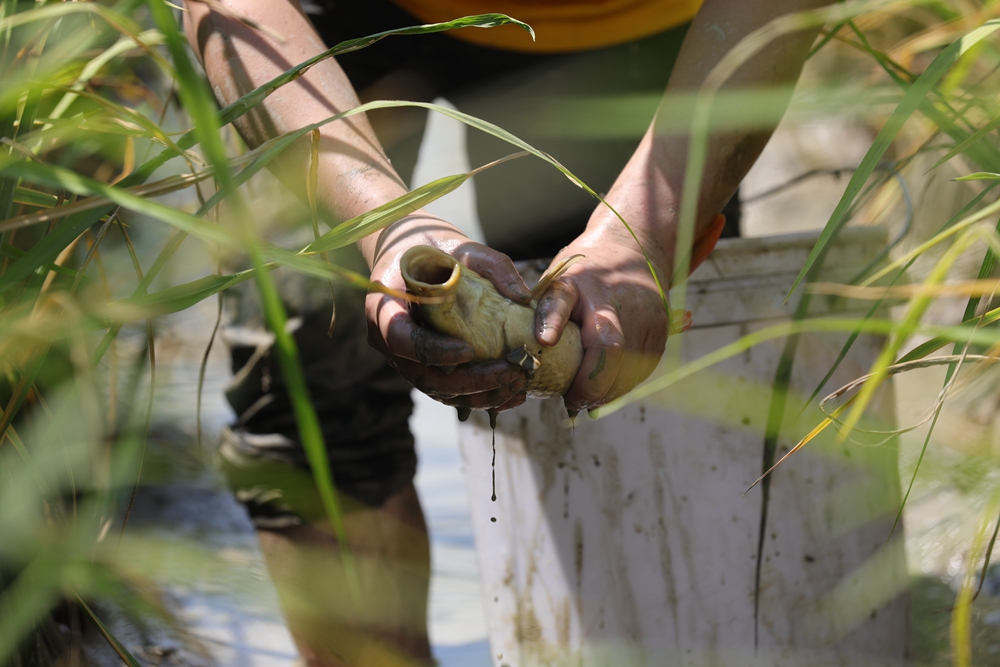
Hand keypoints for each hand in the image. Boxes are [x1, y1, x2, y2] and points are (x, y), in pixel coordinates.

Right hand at [364, 214, 533, 411]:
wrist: (412, 255)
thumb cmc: (431, 248)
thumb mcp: (462, 246)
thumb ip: (493, 266)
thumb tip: (524, 297)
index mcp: (385, 308)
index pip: (403, 340)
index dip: (435, 351)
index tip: (469, 351)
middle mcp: (388, 341)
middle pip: (423, 376)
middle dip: (468, 382)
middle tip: (508, 373)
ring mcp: (404, 359)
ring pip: (437, 390)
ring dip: (478, 395)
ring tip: (516, 386)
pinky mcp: (424, 367)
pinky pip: (447, 390)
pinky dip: (479, 397)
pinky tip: (511, 394)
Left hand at [534, 226, 669, 414]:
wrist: (633, 249)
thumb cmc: (586, 275)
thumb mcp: (558, 282)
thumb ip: (544, 315)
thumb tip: (521, 359)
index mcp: (577, 283)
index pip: (561, 299)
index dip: (552, 320)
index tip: (545, 341)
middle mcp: (614, 298)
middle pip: (608, 348)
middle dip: (589, 385)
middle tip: (572, 401)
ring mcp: (643, 314)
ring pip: (628, 368)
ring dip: (606, 392)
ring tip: (587, 399)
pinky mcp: (660, 329)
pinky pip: (641, 369)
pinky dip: (623, 384)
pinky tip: (608, 387)